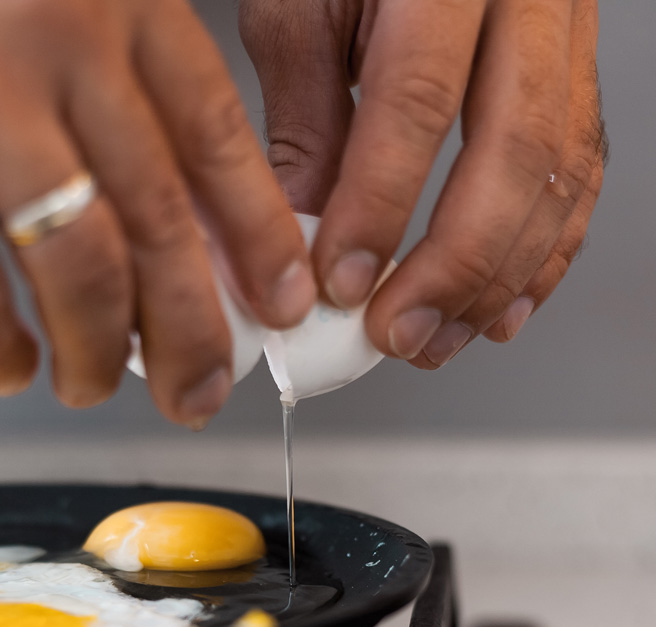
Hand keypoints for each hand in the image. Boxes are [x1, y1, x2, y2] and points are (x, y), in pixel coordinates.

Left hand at [240, 0, 605, 367]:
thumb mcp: (301, 8)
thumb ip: (306, 118)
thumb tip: (302, 232)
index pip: (417, 100)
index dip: (380, 205)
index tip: (340, 282)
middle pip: (515, 145)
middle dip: (454, 261)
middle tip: (398, 334)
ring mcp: (569, 27)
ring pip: (561, 168)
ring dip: (501, 274)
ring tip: (441, 338)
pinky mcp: (580, 65)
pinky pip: (582, 168)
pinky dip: (546, 248)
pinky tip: (504, 304)